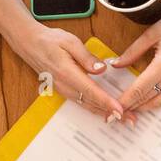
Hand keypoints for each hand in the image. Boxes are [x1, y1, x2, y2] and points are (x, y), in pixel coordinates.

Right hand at [8, 21, 122, 120]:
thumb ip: (86, 57)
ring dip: (104, 113)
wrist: (29, 44)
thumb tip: (101, 69)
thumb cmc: (50, 40)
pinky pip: (82, 103)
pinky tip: (106, 111)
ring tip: (123, 118)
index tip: (120, 110)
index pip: (91, 90)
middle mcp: (65, 86)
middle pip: (91, 103)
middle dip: (111, 112)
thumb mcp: (70, 42)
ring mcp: (63, 90)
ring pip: (87, 105)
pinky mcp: (64, 91)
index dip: (106, 102)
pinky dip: (95, 108)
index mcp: (67, 73)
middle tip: (130, 119)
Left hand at [111, 2, 160, 117]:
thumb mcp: (152, 33)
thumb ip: (132, 51)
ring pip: (158, 101)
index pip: (139, 89)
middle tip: (116, 114)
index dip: (125, 100)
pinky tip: (144, 101)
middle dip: (130, 107)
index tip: (113, 107)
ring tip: (127, 110)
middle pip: (147, 98)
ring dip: (142, 107)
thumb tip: (116, 64)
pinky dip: (153, 101)